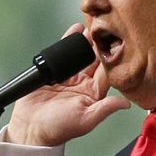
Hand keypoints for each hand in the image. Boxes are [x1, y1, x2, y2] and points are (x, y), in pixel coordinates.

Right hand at [5, 23, 129, 145]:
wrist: (29, 128)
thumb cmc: (57, 129)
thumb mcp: (85, 120)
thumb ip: (105, 109)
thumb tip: (126, 103)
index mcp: (94, 95)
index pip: (107, 72)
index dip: (112, 58)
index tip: (117, 43)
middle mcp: (83, 85)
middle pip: (95, 60)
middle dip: (99, 45)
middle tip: (105, 29)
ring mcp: (68, 77)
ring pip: (80, 55)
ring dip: (86, 41)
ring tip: (92, 26)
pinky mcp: (53, 72)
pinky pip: (62, 54)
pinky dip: (68, 41)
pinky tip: (75, 30)